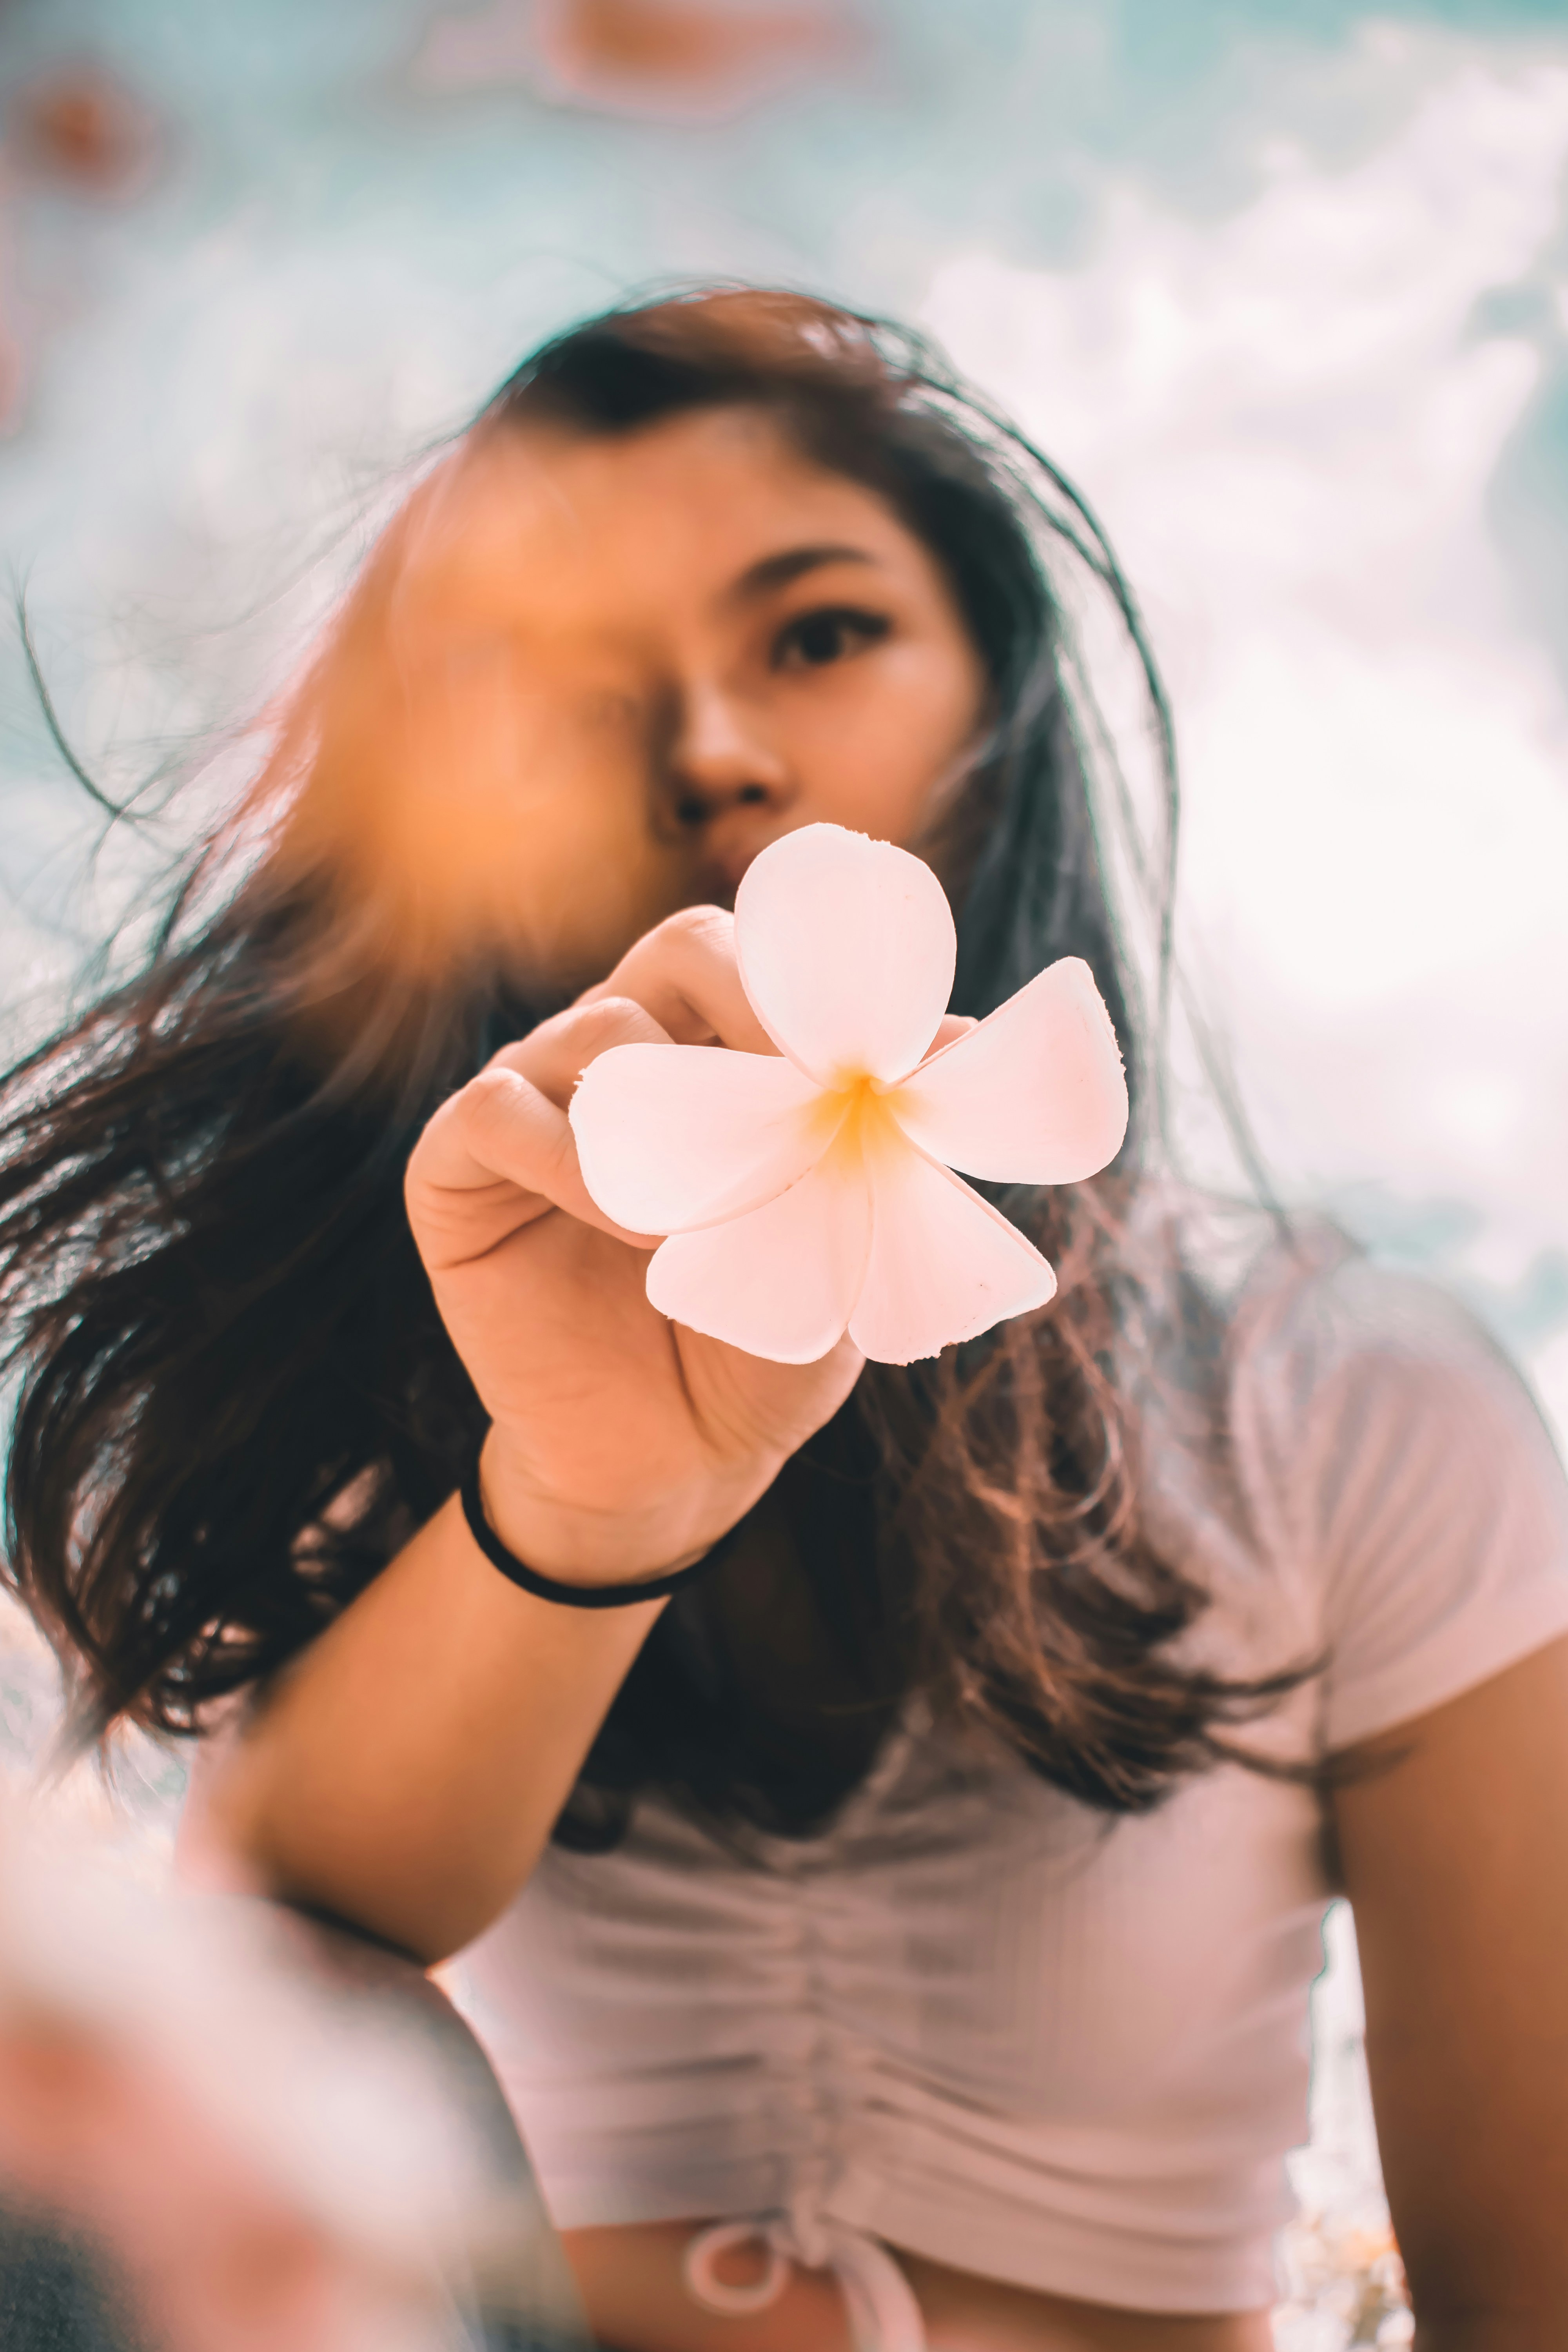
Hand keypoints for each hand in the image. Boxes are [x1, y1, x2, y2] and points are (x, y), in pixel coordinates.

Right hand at [405, 907, 886, 1579]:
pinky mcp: (456, 1169)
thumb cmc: (764, 1335)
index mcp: (709, 1045)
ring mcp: (532, 1098)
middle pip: (678, 947)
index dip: (805, 985)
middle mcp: (619, 1050)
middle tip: (799, 1097)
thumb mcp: (849, 1237)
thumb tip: (967, 1037)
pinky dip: (572, 1163)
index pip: (753, 953)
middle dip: (751, 1006)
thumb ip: (889, 1141)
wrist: (679, 1458)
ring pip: (596, 1029)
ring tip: (720, 1213)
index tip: (866, 1060)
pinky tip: (634, 1232)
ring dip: (678, 1116)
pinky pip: (500, 1112)